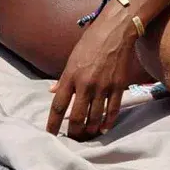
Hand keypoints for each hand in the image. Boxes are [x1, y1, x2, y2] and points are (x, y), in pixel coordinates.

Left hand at [46, 10, 138, 139]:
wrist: (117, 30)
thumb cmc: (92, 41)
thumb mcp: (72, 58)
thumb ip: (63, 78)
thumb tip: (53, 92)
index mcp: (70, 76)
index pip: (58, 107)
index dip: (53, 124)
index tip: (50, 135)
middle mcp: (86, 84)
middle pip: (77, 117)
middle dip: (74, 132)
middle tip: (72, 139)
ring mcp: (104, 86)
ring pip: (95, 117)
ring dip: (90, 130)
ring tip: (87, 136)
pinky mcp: (119, 85)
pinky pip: (113, 110)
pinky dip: (108, 122)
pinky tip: (103, 129)